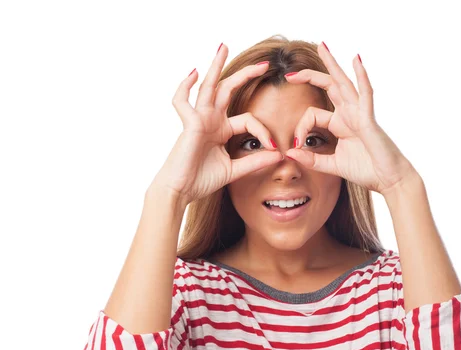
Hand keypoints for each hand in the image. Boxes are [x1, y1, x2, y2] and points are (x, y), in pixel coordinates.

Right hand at [147, 44, 282, 205]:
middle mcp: (211, 120)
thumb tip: (278, 155)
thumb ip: (255, 162)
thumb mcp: (234, 170)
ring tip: (224, 47)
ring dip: (216, 66)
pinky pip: (182, 100)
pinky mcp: (189, 124)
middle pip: (229, 90)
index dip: (263, 132)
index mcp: (221, 130)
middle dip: (246, 75)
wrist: (181, 191)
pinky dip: (185, 86)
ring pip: (209, 86)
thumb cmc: (201, 180)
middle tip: (265, 63)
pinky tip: (193, 73)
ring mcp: (199, 119)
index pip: (249, 121)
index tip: (273, 148)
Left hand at [283, 43, 418, 196]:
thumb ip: (311, 160)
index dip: (300, 128)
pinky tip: (356, 61)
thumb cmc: (365, 170)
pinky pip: (365, 94)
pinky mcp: (369, 119)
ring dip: (333, 65)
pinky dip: (362, 77)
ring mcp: (359, 114)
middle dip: (309, 76)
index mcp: (340, 124)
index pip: (311, 115)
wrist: (388, 179)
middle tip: (290, 72)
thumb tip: (289, 152)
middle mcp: (349, 114)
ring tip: (322, 47)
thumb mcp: (332, 166)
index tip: (296, 145)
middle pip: (328, 87)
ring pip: (344, 83)